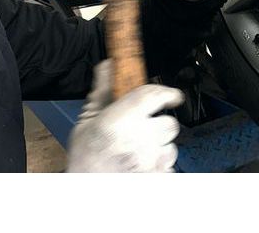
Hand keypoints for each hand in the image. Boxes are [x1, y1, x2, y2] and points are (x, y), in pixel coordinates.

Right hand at [67, 60, 183, 172]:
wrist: (86, 192)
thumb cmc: (85, 160)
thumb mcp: (88, 121)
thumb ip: (103, 91)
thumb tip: (108, 67)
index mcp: (122, 121)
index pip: (155, 96)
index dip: (168, 92)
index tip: (173, 95)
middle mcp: (140, 140)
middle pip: (169, 123)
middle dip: (159, 124)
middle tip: (145, 129)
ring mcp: (152, 162)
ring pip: (172, 145)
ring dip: (160, 146)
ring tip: (140, 151)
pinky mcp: (159, 178)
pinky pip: (171, 165)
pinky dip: (161, 165)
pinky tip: (142, 165)